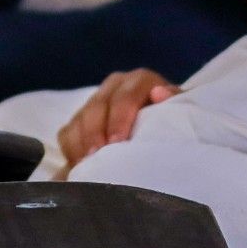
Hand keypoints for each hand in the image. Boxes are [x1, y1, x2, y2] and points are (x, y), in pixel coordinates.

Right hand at [57, 69, 177, 166]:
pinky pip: (67, 133)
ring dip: (81, 143)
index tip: (117, 142)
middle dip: (95, 132)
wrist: (161, 132)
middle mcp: (114, 87)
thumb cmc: (172, 124)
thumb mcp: (179, 113)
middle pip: (97, 106)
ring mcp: (95, 103)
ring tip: (86, 164)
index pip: (126, 95)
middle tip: (96, 156)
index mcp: (140, 81)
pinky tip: (79, 166)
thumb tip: (160, 93)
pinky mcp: (79, 121)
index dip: (120, 117)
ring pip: (79, 119)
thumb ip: (174, 103)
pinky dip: (71, 150)